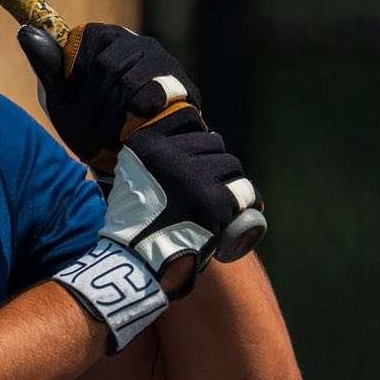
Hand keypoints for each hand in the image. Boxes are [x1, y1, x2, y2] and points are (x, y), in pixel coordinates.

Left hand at [18, 21, 196, 176]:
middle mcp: (136, 42)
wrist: (127, 161)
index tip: (72, 99)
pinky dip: (134, 118)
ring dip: (111, 114)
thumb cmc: (89, 125)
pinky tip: (131, 129)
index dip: (77, 75)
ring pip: (128, 80)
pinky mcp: (181, 87)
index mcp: (105, 38)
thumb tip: (25, 32)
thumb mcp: (61, 98)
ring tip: (108, 133)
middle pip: (107, 64)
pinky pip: (152, 95)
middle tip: (89, 127)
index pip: (87, 38)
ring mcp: (162, 62)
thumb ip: (47, 66)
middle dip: (93, 102)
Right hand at [102, 107, 262, 294]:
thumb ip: (154, 154)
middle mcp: (169, 155)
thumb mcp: (132, 174)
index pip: (189, 119)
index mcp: (146, 144)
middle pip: (214, 143)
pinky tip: (241, 212)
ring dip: (232, 181)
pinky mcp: (214, 201)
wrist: (136, 260)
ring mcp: (193, 177)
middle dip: (216, 162)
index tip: (198, 155)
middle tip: (212, 185)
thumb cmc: (136, 221)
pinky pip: (244, 191)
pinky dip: (247, 202)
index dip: (199, 138)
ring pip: (232, 165)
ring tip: (225, 200)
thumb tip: (193, 133)